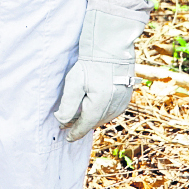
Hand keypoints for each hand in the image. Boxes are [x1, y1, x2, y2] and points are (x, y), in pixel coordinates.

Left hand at [53, 8, 142, 140]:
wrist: (112, 50)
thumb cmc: (91, 65)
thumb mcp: (74, 83)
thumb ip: (68, 105)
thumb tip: (61, 120)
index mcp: (99, 106)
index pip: (84, 126)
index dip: (75, 133)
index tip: (67, 138)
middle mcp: (113, 108)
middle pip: (93, 123)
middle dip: (79, 125)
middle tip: (66, 125)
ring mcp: (122, 104)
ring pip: (103, 118)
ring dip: (90, 119)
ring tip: (77, 118)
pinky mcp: (126, 99)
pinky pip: (111, 111)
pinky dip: (100, 113)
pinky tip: (92, 109)